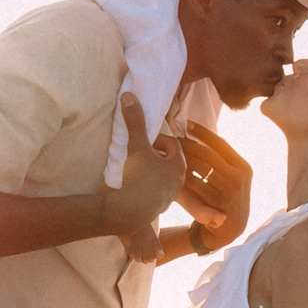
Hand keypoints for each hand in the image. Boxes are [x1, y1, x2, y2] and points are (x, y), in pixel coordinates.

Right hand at [104, 95, 182, 260]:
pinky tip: (133, 185)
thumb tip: (128, 95)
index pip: (171, 144)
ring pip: (162, 177)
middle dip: (154, 154)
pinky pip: (154, 191)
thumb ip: (134, 121)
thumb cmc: (138, 176)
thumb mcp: (136, 145)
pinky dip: (146, 186)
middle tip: (138, 153)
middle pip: (168, 160)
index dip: (155, 139)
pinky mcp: (157, 209)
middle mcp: (178, 182)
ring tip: (134, 168)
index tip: (141, 141)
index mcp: (179, 166)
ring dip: (151, 170)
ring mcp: (168, 197)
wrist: (129, 212)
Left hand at [173, 122, 252, 255]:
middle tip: (171, 138)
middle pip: (208, 154)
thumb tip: (201, 136)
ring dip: (183, 159)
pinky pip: (196, 186)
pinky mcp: (218, 204)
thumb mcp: (232, 177)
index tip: (187, 124)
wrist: (231, 229)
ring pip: (201, 168)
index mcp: (243, 166)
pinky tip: (171, 171)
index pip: (221, 143)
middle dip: (188, 145)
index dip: (203, 133)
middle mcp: (239, 176)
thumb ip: (222, 161)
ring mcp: (229, 191)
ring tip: (168, 152)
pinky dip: (183, 177)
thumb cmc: (226, 198)